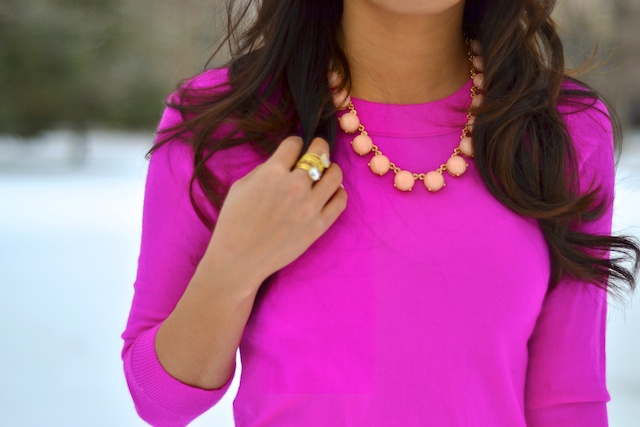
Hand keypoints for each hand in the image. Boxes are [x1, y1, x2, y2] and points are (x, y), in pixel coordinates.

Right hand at [204, 136, 347, 289]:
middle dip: (319, 147)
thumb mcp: (241, 187)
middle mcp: (295, 185)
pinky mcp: (320, 225)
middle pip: (320, 152)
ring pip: (335, 174)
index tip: (294, 149)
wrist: (238, 260)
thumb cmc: (233, 223)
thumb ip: (265, 170)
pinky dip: (338, 192)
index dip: (294, 144)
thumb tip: (284, 162)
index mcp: (273, 172)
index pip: (294, 143)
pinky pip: (340, 200)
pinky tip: (330, 193)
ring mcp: (310, 206)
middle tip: (317, 149)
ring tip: (325, 173)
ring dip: (331, 169)